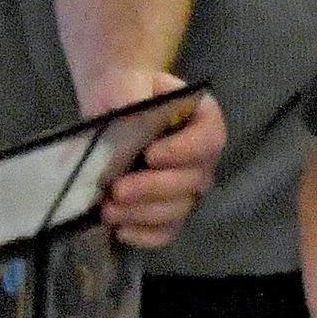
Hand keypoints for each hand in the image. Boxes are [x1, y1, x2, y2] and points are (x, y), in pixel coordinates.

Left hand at [84, 75, 224, 249]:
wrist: (112, 107)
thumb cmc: (125, 91)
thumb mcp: (127, 82)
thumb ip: (131, 94)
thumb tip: (124, 116)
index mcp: (204, 120)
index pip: (209, 140)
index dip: (183, 152)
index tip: (150, 154)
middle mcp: (203, 158)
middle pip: (193, 182)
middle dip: (154, 189)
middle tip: (117, 189)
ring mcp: (187, 188)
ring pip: (178, 211)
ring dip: (143, 214)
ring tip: (107, 209)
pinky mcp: (167, 211)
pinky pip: (166, 232)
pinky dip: (145, 235)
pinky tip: (119, 230)